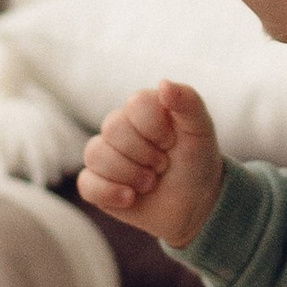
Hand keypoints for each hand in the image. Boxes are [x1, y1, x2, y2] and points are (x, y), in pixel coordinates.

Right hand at [79, 82, 223, 253]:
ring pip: (95, 154)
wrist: (194, 203)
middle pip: (113, 128)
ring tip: (150, 183)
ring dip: (130, 175)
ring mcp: (105, 155)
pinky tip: (131, 198)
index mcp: (142, 108)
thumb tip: (164, 84)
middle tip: (163, 166)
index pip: (135, 104)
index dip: (157, 128)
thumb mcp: (201, 130)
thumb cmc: (196, 161)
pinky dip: (110, 193)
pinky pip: (86, 183)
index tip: (173, 142)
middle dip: (145, 155)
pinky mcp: (96, 183)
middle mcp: (119, 126)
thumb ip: (188, 102)